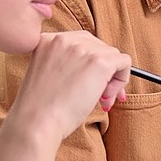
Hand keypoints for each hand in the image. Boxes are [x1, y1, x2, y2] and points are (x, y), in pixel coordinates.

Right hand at [9, 29, 131, 141]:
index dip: (89, 65)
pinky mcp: (98, 61)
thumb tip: (100, 73)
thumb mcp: (50, 77)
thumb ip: (69, 66)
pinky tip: (107, 98)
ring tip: (100, 100)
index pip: (81, 44)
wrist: (36, 122)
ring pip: (112, 55)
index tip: (90, 83)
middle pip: (98, 47)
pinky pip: (124, 62)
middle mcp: (64, 39)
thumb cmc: (41, 109)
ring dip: (111, 79)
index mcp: (48, 40)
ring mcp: (81, 48)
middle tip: (100, 96)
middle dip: (103, 72)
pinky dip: (122, 80)